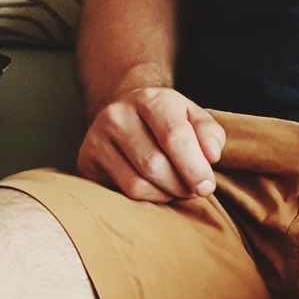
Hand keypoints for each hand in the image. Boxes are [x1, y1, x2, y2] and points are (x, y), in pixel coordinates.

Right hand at [77, 85, 226, 201]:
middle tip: (194, 189)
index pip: (174, 135)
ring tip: (176, 188)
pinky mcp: (86, 161)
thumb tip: (211, 157)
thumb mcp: (192, 115)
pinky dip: (146, 199)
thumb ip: (209, 133)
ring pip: (136, 184)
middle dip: (180, 184)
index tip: (207, 186)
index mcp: (150, 99)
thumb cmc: (166, 118)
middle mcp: (117, 115)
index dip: (193, 166)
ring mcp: (97, 138)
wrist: (124, 110)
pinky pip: (121, 194)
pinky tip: (156, 189)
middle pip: (154, 164)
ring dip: (164, 195)